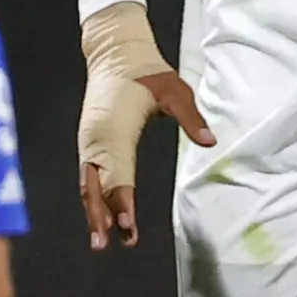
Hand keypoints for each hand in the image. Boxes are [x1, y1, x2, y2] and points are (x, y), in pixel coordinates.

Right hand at [79, 68, 213, 251]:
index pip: (117, 171)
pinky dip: (92, 197)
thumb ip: (190, 117)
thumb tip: (209, 141)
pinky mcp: (88, 142)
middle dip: (101, 215)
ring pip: (88, 183)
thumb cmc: (147, 72)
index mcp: (114, 128)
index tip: (126, 223)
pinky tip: (99, 217)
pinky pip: (87, 175)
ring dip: (94, 212)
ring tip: (101, 241)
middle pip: (95, 184)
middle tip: (108, 244)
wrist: (113, 52)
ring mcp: (88, 141)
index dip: (120, 198)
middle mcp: (96, 138)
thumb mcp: (175, 90)